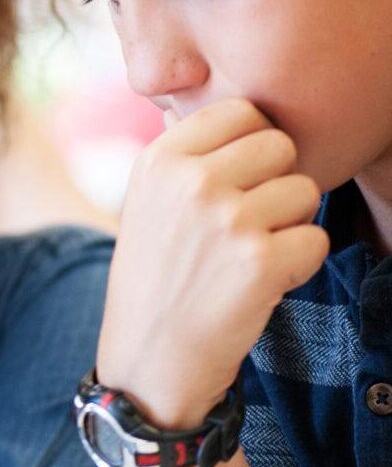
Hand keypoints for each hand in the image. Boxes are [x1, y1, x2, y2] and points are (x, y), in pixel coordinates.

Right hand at [96, 98, 328, 427]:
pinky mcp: (260, 261)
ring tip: (246, 256)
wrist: (149, 356)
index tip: (235, 181)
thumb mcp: (148, 200)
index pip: (240, 110)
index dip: (250, 145)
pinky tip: (259, 283)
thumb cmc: (156, 275)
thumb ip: (190, 155)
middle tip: (245, 224)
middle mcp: (190, 181)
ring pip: (305, 191)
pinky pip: (317, 239)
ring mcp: (226, 220)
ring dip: (290, 226)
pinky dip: (299, 265)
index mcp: (159, 159)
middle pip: (279, 145)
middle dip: (275, 182)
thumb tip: (248, 115)